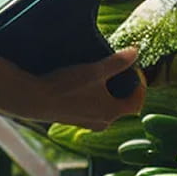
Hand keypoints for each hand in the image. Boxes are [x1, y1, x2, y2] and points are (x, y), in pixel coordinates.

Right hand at [28, 48, 144, 130]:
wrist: (35, 99)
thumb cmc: (66, 86)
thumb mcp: (95, 70)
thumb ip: (117, 62)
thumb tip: (135, 52)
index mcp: (111, 112)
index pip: (137, 103)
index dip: (140, 87)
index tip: (135, 71)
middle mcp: (102, 122)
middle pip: (122, 106)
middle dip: (124, 89)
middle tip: (121, 71)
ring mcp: (88, 123)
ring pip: (106, 108)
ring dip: (108, 93)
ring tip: (102, 76)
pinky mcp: (75, 120)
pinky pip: (93, 109)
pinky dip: (95, 97)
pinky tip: (85, 84)